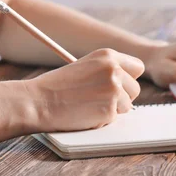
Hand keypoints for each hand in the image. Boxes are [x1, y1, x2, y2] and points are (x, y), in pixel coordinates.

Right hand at [25, 48, 144, 131]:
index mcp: (108, 55)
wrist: (38, 102)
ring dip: (112, 110)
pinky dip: (102, 120)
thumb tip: (128, 85)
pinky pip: (114, 119)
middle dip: (122, 97)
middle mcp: (114, 70)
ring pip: (128, 106)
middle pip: (135, 89)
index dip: (129, 78)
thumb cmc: (57, 86)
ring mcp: (113, 90)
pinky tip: (84, 113)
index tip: (121, 85)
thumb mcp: (86, 66)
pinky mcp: (109, 110)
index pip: (138, 67)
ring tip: (89, 105)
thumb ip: (107, 71)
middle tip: (100, 99)